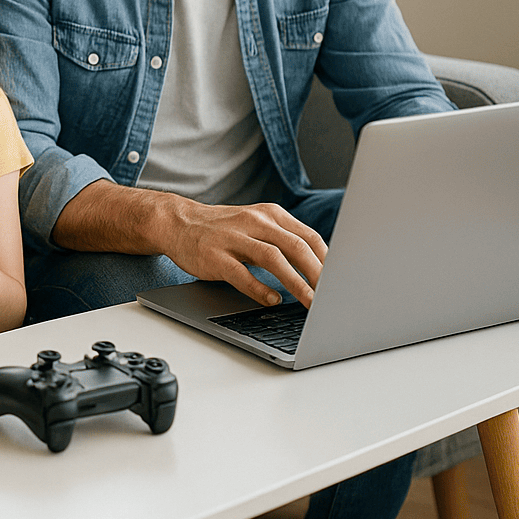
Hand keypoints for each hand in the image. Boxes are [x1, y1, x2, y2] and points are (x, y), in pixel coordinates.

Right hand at [166, 200, 327, 306]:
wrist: (177, 223)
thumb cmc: (223, 230)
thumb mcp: (256, 225)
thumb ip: (284, 240)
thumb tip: (320, 269)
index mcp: (269, 214)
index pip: (309, 237)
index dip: (328, 262)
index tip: (341, 283)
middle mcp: (254, 222)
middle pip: (296, 247)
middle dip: (319, 275)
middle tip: (333, 297)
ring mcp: (233, 238)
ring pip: (273, 259)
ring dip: (296, 283)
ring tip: (311, 303)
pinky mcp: (214, 255)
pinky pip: (241, 274)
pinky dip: (260, 288)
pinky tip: (273, 300)